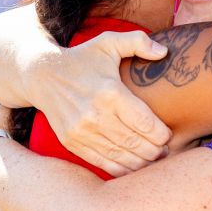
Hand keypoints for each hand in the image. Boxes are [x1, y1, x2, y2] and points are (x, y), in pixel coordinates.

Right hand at [25, 30, 171, 176]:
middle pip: (135, 142)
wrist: (42, 76)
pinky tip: (133, 167)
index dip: (161, 134)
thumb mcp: (108, 42)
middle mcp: (95, 115)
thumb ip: (138, 41)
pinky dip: (121, 169)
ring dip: (141, 163)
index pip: (144, 122)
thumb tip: (164, 52)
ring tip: (154, 159)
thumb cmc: (82, 59)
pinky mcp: (72, 142)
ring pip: (120, 156)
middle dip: (155, 151)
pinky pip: (102, 162)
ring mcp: (82, 132)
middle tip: (166, 150)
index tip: (169, 134)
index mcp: (110, 92)